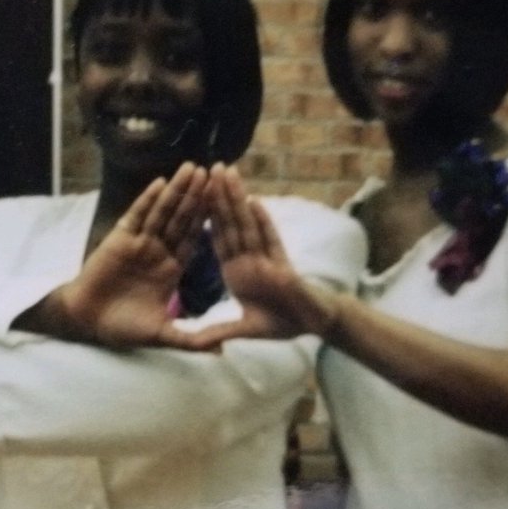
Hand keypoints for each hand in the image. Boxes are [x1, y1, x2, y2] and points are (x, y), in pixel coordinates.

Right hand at [58, 162, 210, 348]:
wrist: (88, 321)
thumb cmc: (123, 327)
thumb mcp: (163, 335)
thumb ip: (191, 340)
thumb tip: (221, 351)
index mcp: (172, 268)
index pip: (195, 238)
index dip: (210, 219)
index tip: (227, 201)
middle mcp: (159, 250)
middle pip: (182, 218)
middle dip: (197, 196)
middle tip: (215, 172)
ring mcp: (140, 241)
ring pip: (162, 211)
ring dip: (177, 190)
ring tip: (192, 168)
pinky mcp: (120, 237)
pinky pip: (137, 215)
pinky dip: (148, 199)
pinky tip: (160, 183)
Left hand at [179, 165, 337, 348]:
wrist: (315, 325)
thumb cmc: (283, 322)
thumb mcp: (243, 329)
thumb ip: (219, 331)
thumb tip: (195, 340)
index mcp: (237, 271)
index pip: (217, 239)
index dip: (205, 217)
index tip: (192, 195)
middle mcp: (249, 260)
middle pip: (230, 223)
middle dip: (219, 196)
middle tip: (208, 168)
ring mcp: (266, 260)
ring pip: (248, 225)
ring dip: (238, 199)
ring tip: (227, 173)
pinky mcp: (283, 266)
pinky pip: (271, 241)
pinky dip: (263, 223)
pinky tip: (254, 203)